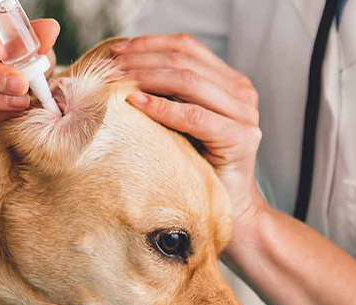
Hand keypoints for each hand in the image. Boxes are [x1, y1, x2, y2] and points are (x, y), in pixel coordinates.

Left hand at [113, 34, 266, 232]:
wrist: (231, 210)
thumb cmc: (197, 166)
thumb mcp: (180, 122)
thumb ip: (166, 95)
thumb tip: (120, 69)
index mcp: (229, 81)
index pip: (186, 47)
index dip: (149, 44)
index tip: (115, 49)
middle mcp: (242, 91)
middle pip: (185, 60)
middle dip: (142, 59)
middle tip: (110, 66)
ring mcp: (245, 113)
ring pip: (188, 82)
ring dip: (147, 78)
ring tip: (118, 81)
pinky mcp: (241, 137)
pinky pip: (194, 116)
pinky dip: (163, 107)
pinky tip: (137, 103)